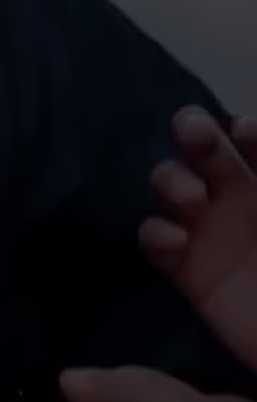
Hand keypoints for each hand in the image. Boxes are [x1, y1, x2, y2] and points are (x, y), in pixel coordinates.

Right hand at [140, 107, 256, 371]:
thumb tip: (251, 133)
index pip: (252, 142)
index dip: (245, 131)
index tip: (243, 132)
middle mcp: (240, 202)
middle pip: (207, 153)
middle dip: (197, 135)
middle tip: (194, 132)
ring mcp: (209, 233)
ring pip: (172, 187)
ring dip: (172, 181)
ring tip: (193, 199)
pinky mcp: (185, 270)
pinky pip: (155, 239)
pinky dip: (157, 233)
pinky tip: (177, 242)